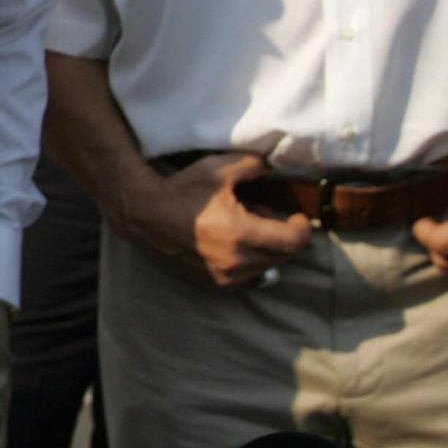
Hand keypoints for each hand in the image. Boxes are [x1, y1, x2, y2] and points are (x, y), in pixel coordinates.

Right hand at [126, 152, 312, 288]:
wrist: (145, 214)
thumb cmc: (182, 191)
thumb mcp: (218, 169)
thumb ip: (253, 165)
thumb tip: (273, 167)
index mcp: (241, 233)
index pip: (292, 241)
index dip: (302, 228)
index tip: (298, 217)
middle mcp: (236, 261)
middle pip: (284, 256)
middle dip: (287, 238)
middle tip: (276, 219)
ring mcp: (225, 275)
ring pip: (267, 268)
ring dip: (269, 251)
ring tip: (255, 230)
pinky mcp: (214, 282)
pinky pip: (248, 276)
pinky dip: (252, 262)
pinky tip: (239, 244)